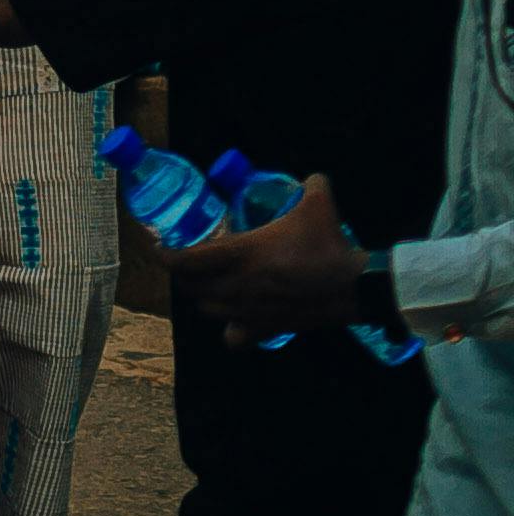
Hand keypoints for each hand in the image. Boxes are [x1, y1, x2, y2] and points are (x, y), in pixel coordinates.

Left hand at [166, 174, 365, 339]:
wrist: (356, 285)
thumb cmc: (330, 244)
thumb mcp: (318, 205)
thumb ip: (311, 185)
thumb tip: (314, 176)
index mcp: (241, 254)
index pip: (185, 260)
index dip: (165, 256)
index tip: (159, 248)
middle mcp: (238, 285)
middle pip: (191, 286)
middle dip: (182, 274)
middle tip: (184, 262)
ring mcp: (251, 310)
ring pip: (208, 310)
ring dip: (201, 297)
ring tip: (205, 284)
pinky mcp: (269, 328)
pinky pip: (237, 338)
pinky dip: (230, 332)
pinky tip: (234, 321)